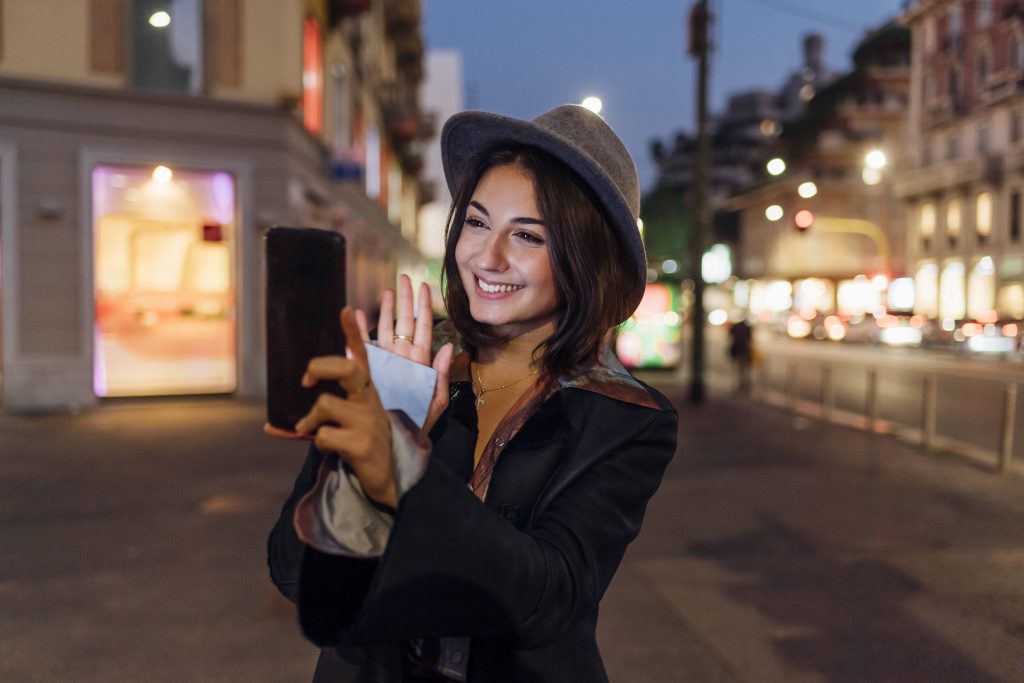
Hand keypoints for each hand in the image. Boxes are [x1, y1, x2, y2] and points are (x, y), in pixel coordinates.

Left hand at [292, 308, 397, 508]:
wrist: (389, 478)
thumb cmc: (362, 445)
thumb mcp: (346, 426)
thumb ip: (312, 421)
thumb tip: (269, 428)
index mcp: (366, 392)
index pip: (361, 356)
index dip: (352, 332)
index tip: (343, 310)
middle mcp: (369, 401)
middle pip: (345, 369)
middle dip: (319, 367)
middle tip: (305, 381)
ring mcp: (367, 421)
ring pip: (325, 404)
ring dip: (309, 419)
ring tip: (308, 428)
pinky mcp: (361, 443)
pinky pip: (324, 435)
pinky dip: (318, 442)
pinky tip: (330, 448)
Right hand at [356, 274, 453, 433]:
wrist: (395, 441)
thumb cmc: (418, 424)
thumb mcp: (436, 402)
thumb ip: (441, 375)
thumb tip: (449, 347)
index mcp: (420, 362)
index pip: (424, 328)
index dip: (423, 307)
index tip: (424, 287)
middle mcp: (402, 357)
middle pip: (405, 322)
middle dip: (405, 300)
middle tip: (405, 278)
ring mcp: (386, 361)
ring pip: (386, 329)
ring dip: (386, 309)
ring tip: (388, 291)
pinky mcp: (369, 369)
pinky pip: (365, 345)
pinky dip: (362, 329)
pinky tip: (360, 314)